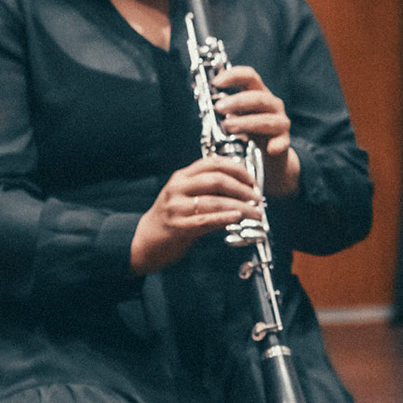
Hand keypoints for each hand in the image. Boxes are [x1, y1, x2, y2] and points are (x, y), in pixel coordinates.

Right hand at [131, 154, 264, 274]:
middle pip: (217, 180)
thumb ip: (208, 189)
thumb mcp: (185, 196)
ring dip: (241, 207)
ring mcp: (177, 207)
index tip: (253, 180)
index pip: (213, 163)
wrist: (144, 240)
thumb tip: (242, 189)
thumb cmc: (171, 217)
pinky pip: (206, 220)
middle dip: (243, 188)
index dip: (238, 169)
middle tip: (258, 198)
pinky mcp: (178, 226)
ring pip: (215, 201)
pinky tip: (238, 218)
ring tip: (256, 213)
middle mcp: (178, 188)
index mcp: (181, 176)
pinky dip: (225, 218)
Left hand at [211, 64, 301, 198]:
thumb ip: (224, 107)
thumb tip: (203, 98)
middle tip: (218, 108)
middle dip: (237, 101)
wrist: (268, 158)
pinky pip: (282, 142)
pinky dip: (277, 144)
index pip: (249, 77)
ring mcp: (280, 122)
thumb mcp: (235, 115)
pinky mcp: (284, 140)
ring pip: (267, 119)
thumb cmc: (248, 132)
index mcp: (258, 93)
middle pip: (258, 97)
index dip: (233, 75)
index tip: (216, 82)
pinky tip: (270, 149)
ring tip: (228, 127)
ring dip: (247, 122)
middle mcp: (272, 105)